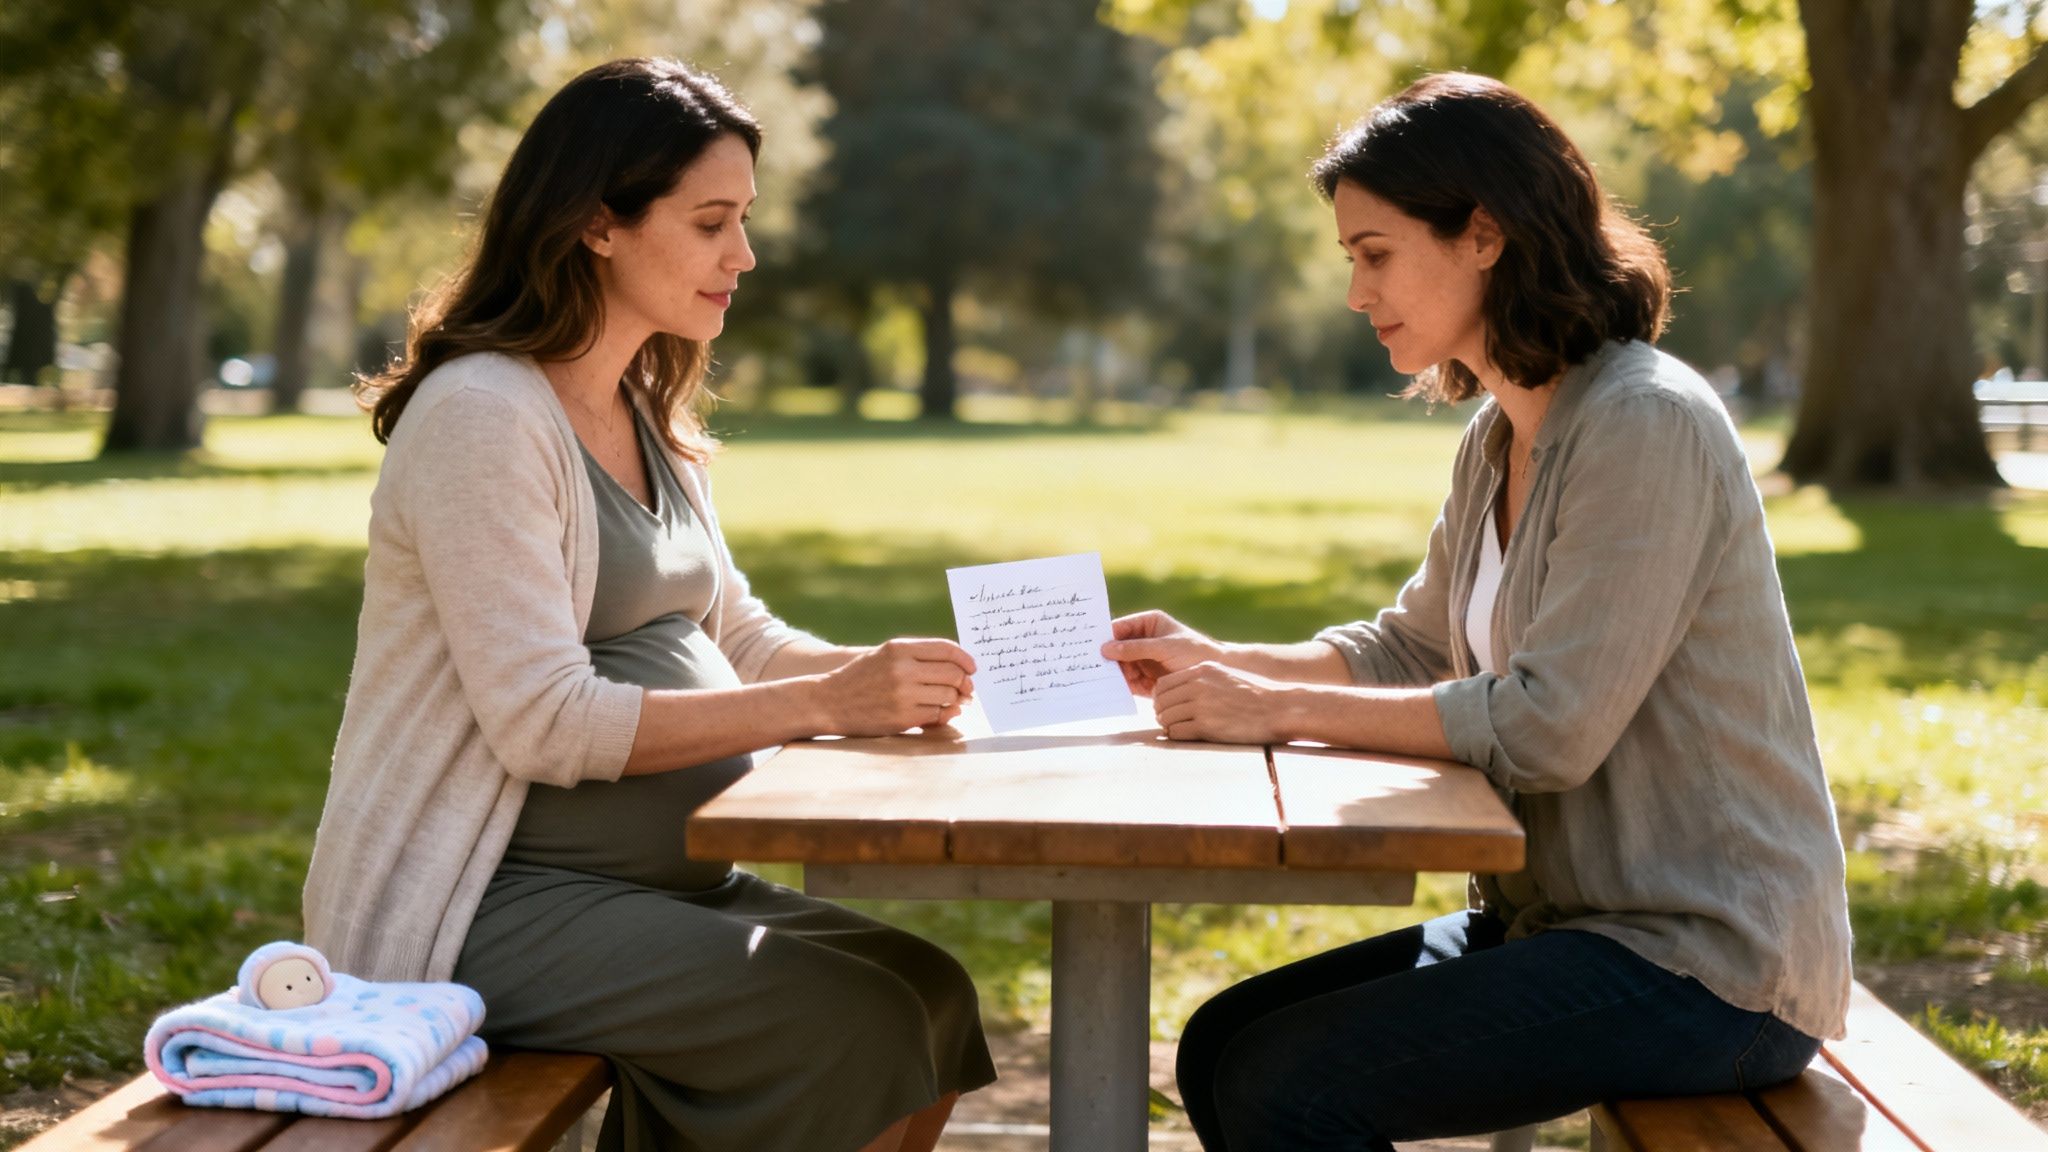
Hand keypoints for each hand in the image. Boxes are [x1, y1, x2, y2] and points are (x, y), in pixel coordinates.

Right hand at [816, 638, 975, 735]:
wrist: (828, 701)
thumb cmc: (861, 677)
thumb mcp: (885, 655)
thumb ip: (918, 656)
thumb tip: (959, 668)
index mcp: (899, 648)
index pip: (946, 649)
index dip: (966, 659)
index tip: (973, 667)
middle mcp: (902, 669)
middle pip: (952, 674)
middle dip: (965, 682)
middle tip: (968, 689)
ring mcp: (903, 694)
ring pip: (948, 695)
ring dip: (956, 699)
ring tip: (955, 700)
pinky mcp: (903, 717)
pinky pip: (937, 714)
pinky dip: (945, 714)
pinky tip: (944, 712)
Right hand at [1099, 610, 1222, 696]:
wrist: (1216, 676)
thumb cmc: (1195, 652)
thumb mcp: (1164, 647)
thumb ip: (1136, 648)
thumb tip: (1105, 648)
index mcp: (1148, 624)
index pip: (1120, 627)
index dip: (1104, 635)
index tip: (1087, 644)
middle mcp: (1143, 641)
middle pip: (1116, 648)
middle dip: (1105, 657)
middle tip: (1087, 664)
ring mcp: (1143, 661)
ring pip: (1119, 666)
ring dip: (1110, 673)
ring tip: (1096, 679)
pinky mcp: (1146, 680)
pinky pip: (1128, 682)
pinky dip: (1119, 686)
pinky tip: (1108, 690)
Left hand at [1152, 661, 1292, 744]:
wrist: (1279, 708)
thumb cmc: (1255, 694)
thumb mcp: (1226, 675)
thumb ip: (1202, 679)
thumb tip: (1179, 691)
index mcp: (1202, 670)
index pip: (1163, 684)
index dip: (1161, 698)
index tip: (1167, 706)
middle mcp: (1198, 685)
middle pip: (1160, 702)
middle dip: (1162, 713)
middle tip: (1170, 721)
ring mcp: (1201, 706)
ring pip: (1165, 718)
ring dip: (1169, 726)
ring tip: (1180, 729)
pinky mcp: (1206, 727)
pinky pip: (1176, 733)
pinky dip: (1177, 736)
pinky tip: (1188, 736)